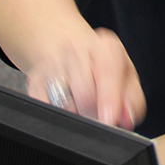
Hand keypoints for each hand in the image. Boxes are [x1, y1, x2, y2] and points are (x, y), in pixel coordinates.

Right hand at [25, 26, 146, 129]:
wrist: (65, 44)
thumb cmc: (101, 64)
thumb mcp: (125, 75)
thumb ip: (132, 99)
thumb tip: (126, 119)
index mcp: (106, 47)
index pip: (107, 72)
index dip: (109, 99)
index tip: (109, 121)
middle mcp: (76, 51)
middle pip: (85, 93)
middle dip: (94, 114)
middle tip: (99, 119)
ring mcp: (51, 64)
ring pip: (63, 105)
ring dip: (75, 115)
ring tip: (83, 108)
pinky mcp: (33, 81)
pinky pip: (45, 108)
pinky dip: (57, 115)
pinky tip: (66, 106)